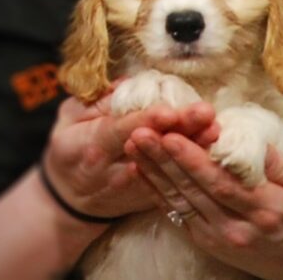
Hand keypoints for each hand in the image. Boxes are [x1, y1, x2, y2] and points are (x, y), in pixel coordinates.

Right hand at [42, 91, 218, 218]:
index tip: (169, 111)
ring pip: (168, 167)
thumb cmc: (70, 149)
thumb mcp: (68, 120)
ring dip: (194, 148)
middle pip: (152, 148)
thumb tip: (125, 83)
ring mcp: (136, 186)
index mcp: (93, 146)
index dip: (146, 121)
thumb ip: (94, 102)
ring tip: (214, 129)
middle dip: (181, 131)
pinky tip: (213, 149)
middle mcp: (116, 170)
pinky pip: (174, 181)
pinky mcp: (150, 197)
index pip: (121, 131)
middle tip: (205, 113)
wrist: (70, 200)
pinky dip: (193, 165)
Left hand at [125, 130, 282, 279]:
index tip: (172, 135)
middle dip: (163, 159)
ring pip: (180, 200)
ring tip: (133, 145)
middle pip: (195, 190)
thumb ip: (280, 163)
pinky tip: (140, 170)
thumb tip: (250, 141)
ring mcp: (219, 237)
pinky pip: (177, 214)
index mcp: (268, 210)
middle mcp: (238, 228)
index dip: (194, 160)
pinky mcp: (207, 240)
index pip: (223, 183)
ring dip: (153, 172)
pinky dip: (156, 191)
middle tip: (140, 132)